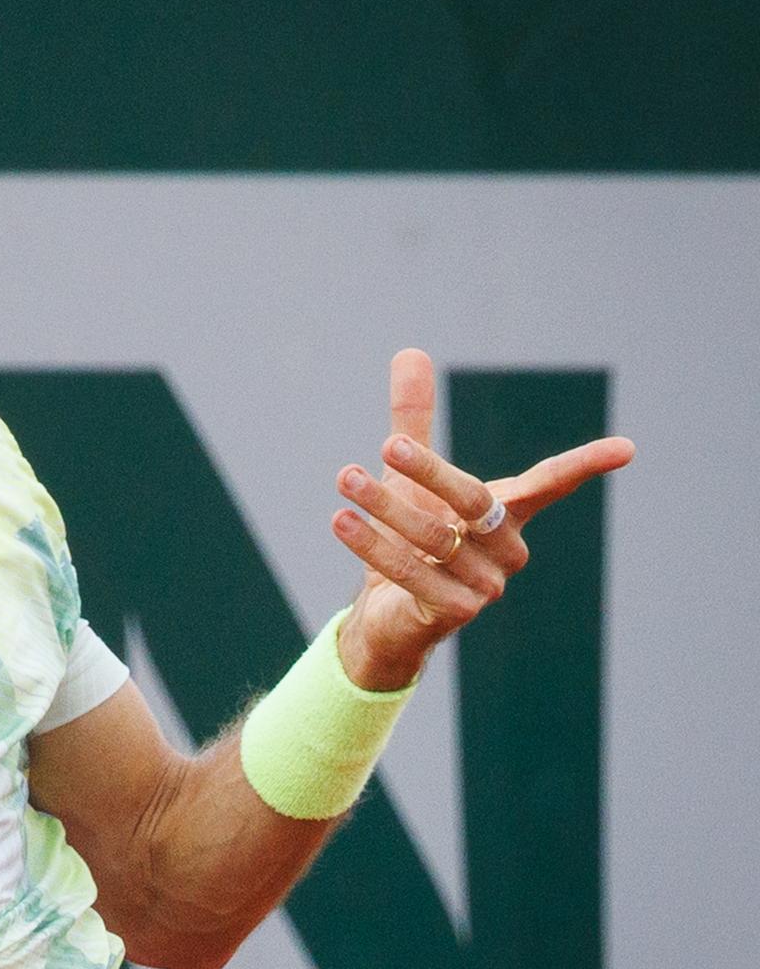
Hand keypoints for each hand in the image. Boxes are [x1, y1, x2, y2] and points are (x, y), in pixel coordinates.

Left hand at [329, 349, 634, 690]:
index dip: (585, 465)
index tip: (627, 449)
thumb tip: (410, 352)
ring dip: (385, 506)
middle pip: (475, 502)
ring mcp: (485, 585)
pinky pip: (412, 573)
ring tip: (346, 478)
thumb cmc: (412, 537)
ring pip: (434, 537)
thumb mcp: (410, 477)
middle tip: (389, 443)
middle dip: (429, 471)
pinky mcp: (454, 613)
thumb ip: (413, 421)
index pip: (550, 485)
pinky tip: (342, 520)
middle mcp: (505, 549)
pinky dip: (374, 545)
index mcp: (507, 514)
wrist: (389, 616)